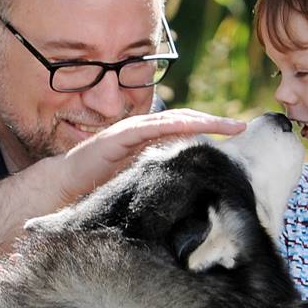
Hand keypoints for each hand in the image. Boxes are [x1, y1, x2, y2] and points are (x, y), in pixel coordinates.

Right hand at [55, 109, 245, 204]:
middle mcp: (144, 129)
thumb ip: (164, 176)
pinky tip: (190, 126)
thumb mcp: (142, 180)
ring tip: (224, 124)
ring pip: (172, 119)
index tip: (236, 133)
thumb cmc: (101, 185)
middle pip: (186, 119)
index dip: (212, 128)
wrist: (66, 184)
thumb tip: (194, 187)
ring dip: (200, 120)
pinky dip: (170, 124)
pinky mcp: (118, 136)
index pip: (187, 128)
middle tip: (240, 126)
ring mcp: (131, 130)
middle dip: (214, 121)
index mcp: (152, 139)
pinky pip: (148, 127)